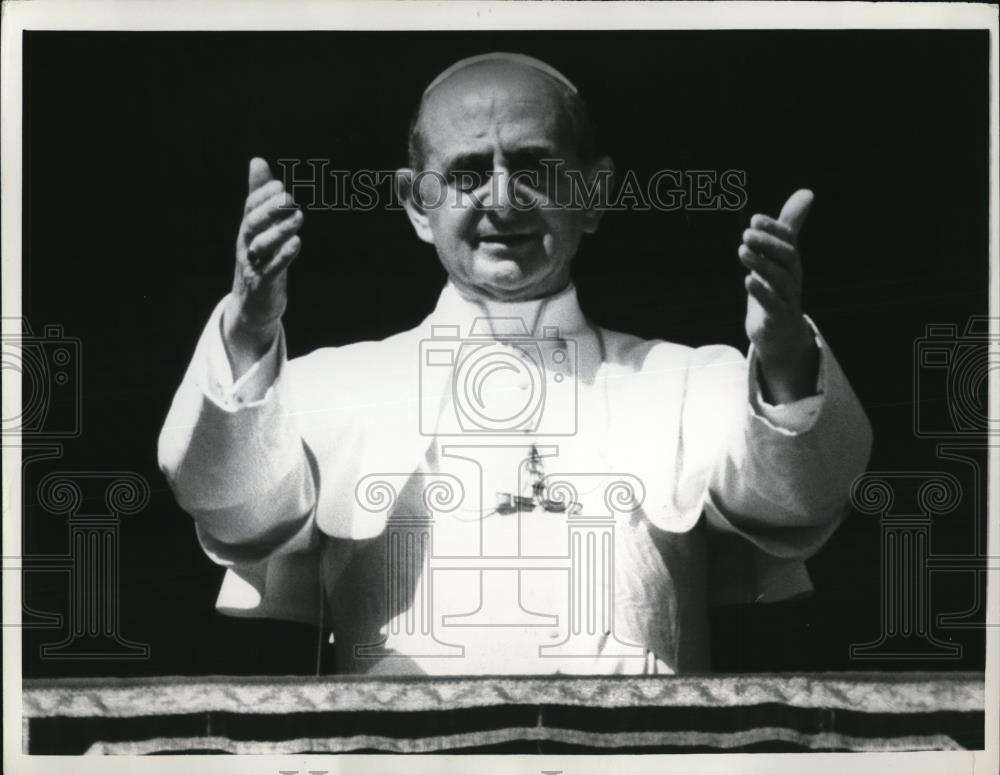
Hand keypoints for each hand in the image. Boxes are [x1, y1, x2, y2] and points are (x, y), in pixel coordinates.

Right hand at [223, 158, 302, 376]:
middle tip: (288, 197)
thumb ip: (258, 195)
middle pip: (252, 224)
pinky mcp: (264, 284)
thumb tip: (258, 160)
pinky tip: (297, 243)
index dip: (262, 195)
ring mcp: (254, 265)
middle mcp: (246, 246)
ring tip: (298, 217)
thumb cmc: (258, 260)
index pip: (249, 208)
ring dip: (280, 230)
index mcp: (246, 231)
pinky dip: (284, 256)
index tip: (279, 184)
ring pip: (262, 246)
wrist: (251, 305)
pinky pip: (272, 268)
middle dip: (269, 209)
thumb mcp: (258, 228)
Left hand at [738, 189, 818, 403]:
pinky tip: (747, 280)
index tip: (755, 218)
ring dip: (760, 264)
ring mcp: (787, 298)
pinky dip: (761, 292)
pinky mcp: (777, 318)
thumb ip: (788, 226)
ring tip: (742, 250)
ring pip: (779, 279)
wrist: (780, 333)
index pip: (787, 241)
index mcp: (791, 262)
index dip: (773, 228)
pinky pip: (772, 304)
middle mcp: (792, 278)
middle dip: (767, 244)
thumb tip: (807, 192)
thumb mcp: (779, 257)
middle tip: (746, 233)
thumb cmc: (777, 289)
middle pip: (786, 258)